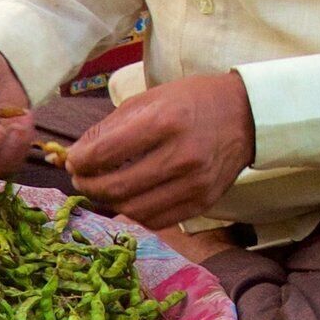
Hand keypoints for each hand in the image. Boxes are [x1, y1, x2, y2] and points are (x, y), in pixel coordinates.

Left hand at [62, 71, 256, 230]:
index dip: (79, 162)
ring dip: (108, 202)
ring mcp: (194, 184)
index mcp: (165, 122)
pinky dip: (135, 212)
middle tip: (81, 179)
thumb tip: (75, 155)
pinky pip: (155, 220)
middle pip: (115, 188)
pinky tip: (131, 197)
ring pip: (132, 209)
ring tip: (103, 188)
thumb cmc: (193, 102)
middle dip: (88, 186)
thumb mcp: (151, 99)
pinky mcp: (202, 203)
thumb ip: (110, 127)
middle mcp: (181, 157)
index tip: (73, 161)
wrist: (246, 116)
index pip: (104, 153)